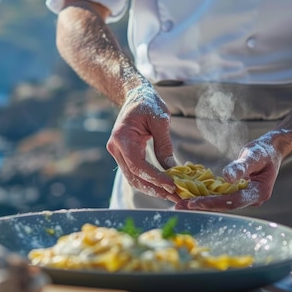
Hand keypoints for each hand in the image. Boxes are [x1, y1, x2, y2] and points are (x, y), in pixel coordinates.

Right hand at [106, 83, 180, 202]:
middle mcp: (115, 148)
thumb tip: (171, 169)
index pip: (137, 165)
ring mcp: (117, 153)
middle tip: (175, 196)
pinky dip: (149, 182)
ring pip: (133, 179)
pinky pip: (135, 173)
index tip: (172, 185)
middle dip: (155, 189)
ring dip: (152, 189)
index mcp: (122, 137)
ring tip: (172, 195)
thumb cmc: (148, 103)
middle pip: (133, 176)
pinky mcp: (123, 156)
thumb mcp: (160, 120)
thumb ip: (164, 144)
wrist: (135, 96)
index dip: (154, 178)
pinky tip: (164, 187)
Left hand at [175, 131, 283, 210]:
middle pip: (223, 206)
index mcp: (258, 193)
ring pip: (220, 204)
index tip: (192, 203)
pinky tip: (188, 196)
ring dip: (200, 204)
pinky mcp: (237, 193)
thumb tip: (227, 177)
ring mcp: (244, 198)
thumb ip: (241, 167)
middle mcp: (251, 199)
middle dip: (201, 207)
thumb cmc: (264, 151)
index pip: (231, 201)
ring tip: (179, 204)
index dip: (211, 203)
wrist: (271, 150)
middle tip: (178, 207)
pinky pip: (219, 197)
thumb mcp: (254, 155)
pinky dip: (204, 197)